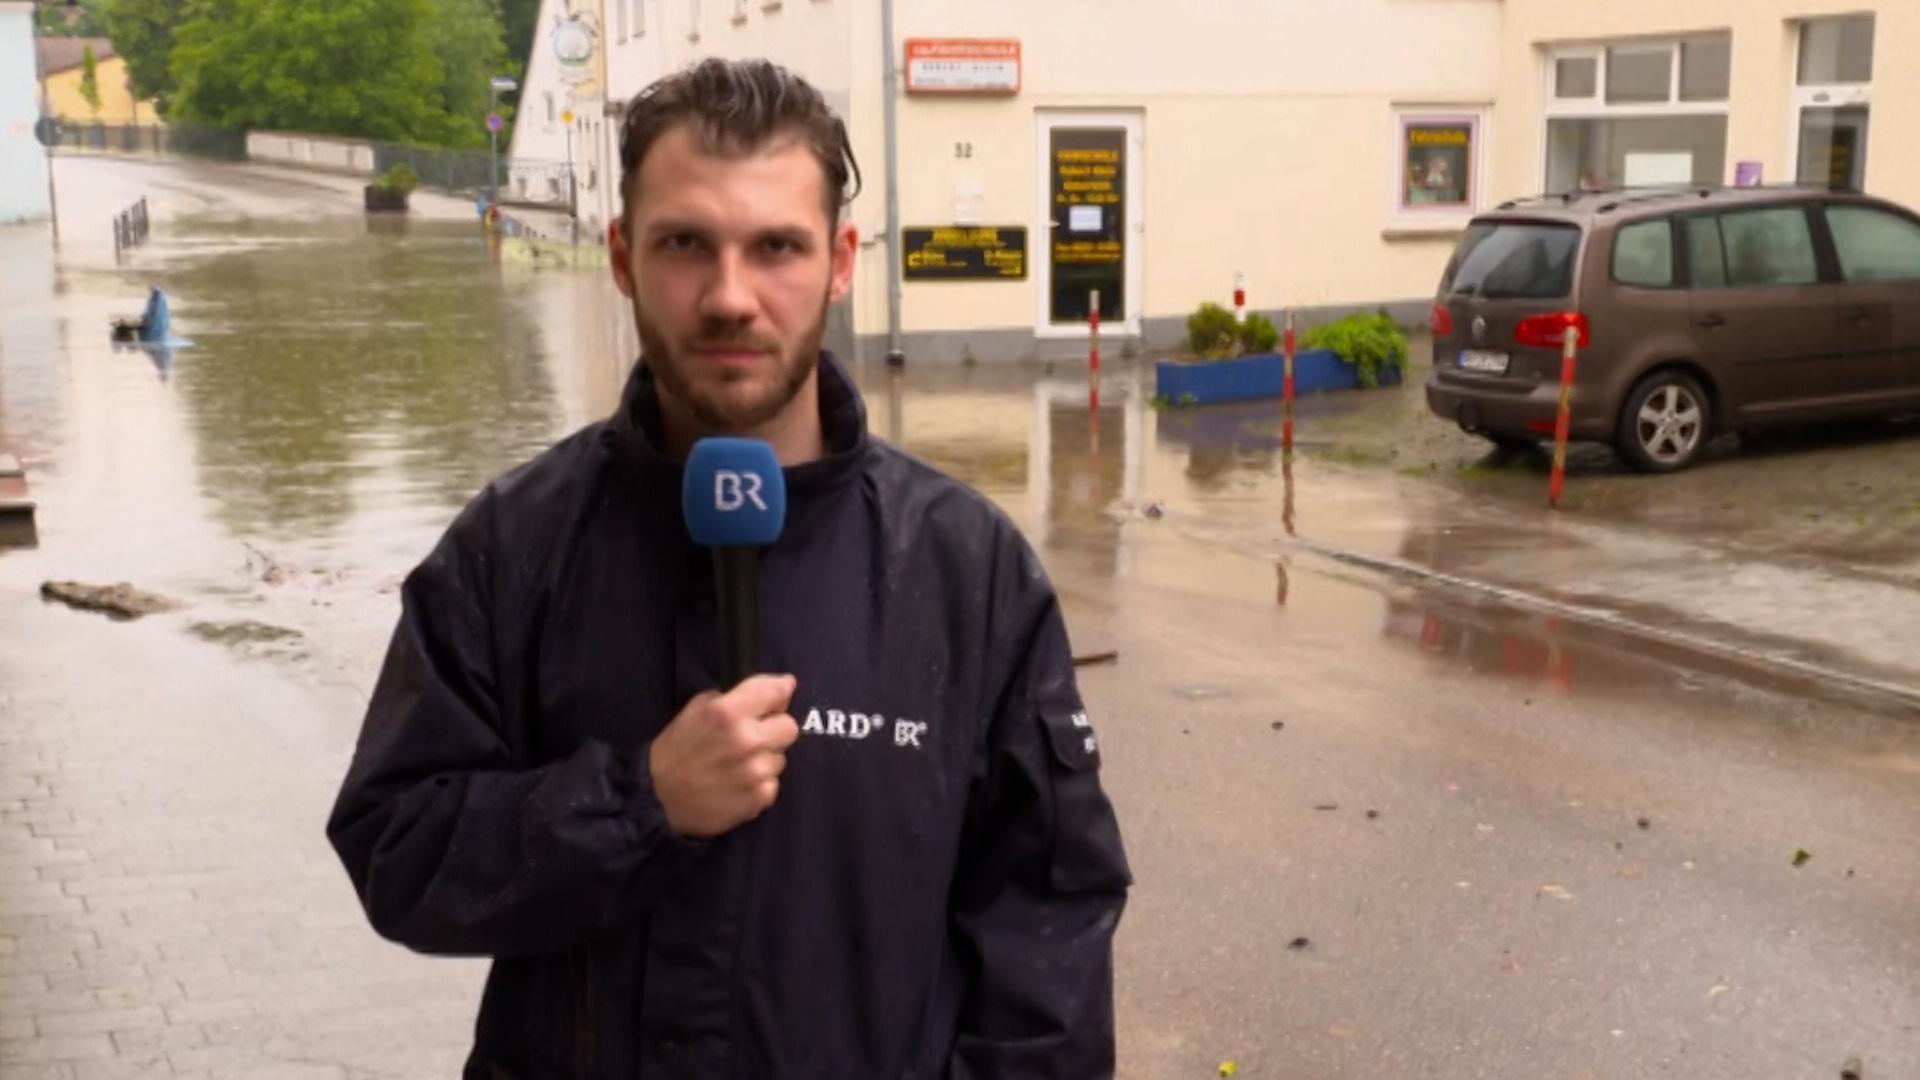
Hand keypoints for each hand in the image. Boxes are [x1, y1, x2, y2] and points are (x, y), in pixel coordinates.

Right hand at [648, 674, 799, 838]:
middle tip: (754, 736)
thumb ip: (733, 698)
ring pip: (781, 757)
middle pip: (789, 726)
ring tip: (738, 765)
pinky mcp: (760, 797)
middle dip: (774, 728)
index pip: (777, 691)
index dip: (780, 691)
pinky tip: (738, 784)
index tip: (778, 695)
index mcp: (729, 712)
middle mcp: (748, 739)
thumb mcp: (696, 709)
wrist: (659, 798)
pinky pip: (773, 783)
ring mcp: (757, 771)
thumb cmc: (676, 749)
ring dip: (764, 758)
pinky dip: (759, 784)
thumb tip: (775, 689)